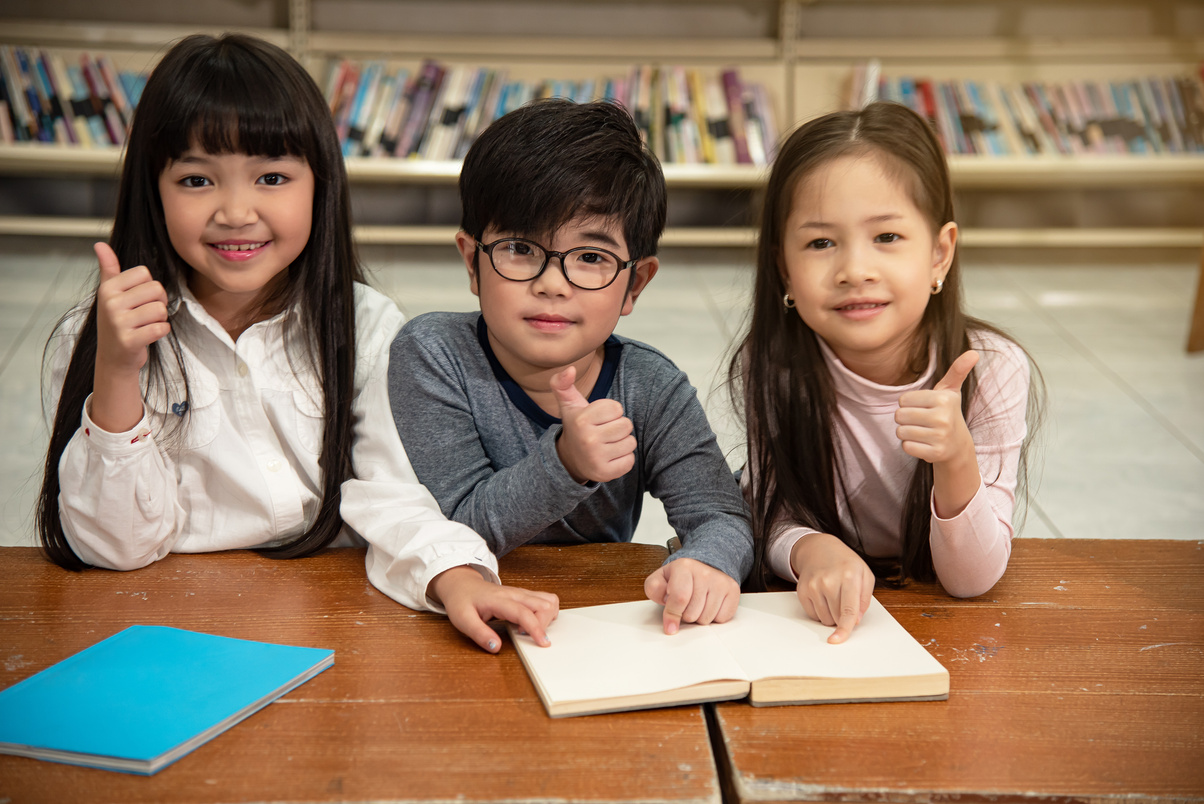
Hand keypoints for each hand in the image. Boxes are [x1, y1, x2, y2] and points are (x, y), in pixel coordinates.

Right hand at [91, 242, 170, 432]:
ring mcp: (118, 323)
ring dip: (160, 320)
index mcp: (108, 288)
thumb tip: (99, 244)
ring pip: (161, 310)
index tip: (139, 300)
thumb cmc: (117, 322)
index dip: (150, 287)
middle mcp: (110, 303)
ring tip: (145, 325)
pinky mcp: (129, 341)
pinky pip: (161, 328)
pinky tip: (148, 336)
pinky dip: (161, 332)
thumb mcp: (110, 294)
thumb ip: (109, 269)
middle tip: (145, 315)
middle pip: (157, 290)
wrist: (114, 358)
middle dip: (158, 303)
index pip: (145, 273)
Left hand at [430, 566, 558, 652]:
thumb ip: (480, 634)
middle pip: (543, 604)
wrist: (461, 584)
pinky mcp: (523, 595)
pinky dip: (546, 613)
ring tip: (533, 630)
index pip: (523, 612)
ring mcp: (520, 593)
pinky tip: (534, 622)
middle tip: (533, 639)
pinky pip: (544, 600)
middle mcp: (514, 594)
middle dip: (545, 624)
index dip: (536, 628)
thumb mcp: (462, 620)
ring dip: (548, 617)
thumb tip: (496, 647)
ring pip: (548, 600)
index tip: (543, 643)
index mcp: (499, 600)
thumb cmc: (461, 601)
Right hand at [551, 365, 635, 483]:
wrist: (569, 460)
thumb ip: (563, 383)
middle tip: (604, 432)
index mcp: (582, 420)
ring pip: (630, 442)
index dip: (611, 412)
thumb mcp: (569, 404)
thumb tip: (570, 369)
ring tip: (607, 444)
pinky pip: (629, 460)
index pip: (617, 408)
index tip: (599, 418)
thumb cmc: (576, 427)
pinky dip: (624, 459)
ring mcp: (597, 458)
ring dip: (622, 442)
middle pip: (626, 425)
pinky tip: (610, 457)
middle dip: (618, 426)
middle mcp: (588, 439)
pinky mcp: (605, 473)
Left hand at [644, 557, 739, 634]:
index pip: (679, 598)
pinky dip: (714, 617)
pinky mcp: (733, 590)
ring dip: (699, 616)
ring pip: (706, 619)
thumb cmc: (680, 577)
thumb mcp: (660, 578)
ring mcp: (720, 582)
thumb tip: (666, 609)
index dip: (672, 616)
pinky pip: (722, 618)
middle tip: (685, 604)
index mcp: (684, 567)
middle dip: (685, 615)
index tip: (670, 628)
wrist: (705, 565)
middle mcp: (705, 573)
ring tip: (697, 603)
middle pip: (692, 614)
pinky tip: (709, 604)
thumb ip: (655, 589)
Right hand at [790, 532, 874, 643]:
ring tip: (833, 597)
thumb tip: (856, 620)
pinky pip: (813, 615)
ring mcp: (813, 586)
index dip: (844, 628)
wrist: (819, 549)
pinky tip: (823, 597)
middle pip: (836, 618)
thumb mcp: (864, 574)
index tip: (838, 640)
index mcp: (849, 576)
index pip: (848, 610)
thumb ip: (865, 599)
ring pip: (825, 619)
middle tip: (845, 600)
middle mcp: (828, 581)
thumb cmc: (845, 563)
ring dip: (832, 615)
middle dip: (843, 616)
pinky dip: (821, 611)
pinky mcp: (802, 591)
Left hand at [895, 350, 978, 464]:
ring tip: (922, 431)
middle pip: (899, 416)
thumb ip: (957, 370)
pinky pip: (906, 447)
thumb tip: (974, 353)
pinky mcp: (935, 453)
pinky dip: (911, 446)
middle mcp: (943, 417)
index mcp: (943, 399)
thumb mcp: (951, 390)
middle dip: (905, 419)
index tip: (923, 407)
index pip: (902, 400)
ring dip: (907, 433)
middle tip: (921, 421)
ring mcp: (940, 437)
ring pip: (901, 432)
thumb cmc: (947, 412)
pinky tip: (923, 443)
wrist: (957, 445)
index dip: (908, 404)